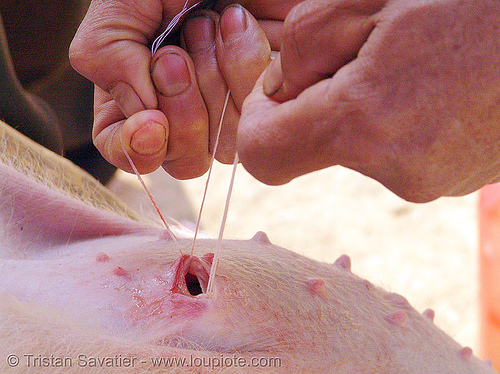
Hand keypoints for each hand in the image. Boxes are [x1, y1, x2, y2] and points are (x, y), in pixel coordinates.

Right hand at [69, 1, 279, 177]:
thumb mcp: (116, 13)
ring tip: (206, 25)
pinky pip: (261, 114)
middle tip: (178, 51)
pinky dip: (247, 68)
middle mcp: (182, 115)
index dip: (139, 148)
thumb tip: (148, 123)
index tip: (151, 120)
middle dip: (183, 107)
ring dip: (215, 81)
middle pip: (187, 161)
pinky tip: (237, 26)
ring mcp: (226, 109)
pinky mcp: (263, 96)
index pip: (132, 154)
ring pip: (228, 145)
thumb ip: (108, 64)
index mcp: (137, 102)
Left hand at [237, 0, 499, 201]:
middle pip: (316, 145)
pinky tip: (442, 80)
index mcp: (363, 124)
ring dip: (369, 105)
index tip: (280, 87)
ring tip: (420, 58)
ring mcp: (435, 181)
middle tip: (371, 47)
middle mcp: (397, 168)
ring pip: (363, 146)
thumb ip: (304, 45)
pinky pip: (403, 150)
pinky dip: (404, 117)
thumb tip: (287, 88)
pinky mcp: (459, 180)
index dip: (258, 119)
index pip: (262, 155)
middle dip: (323, 100)